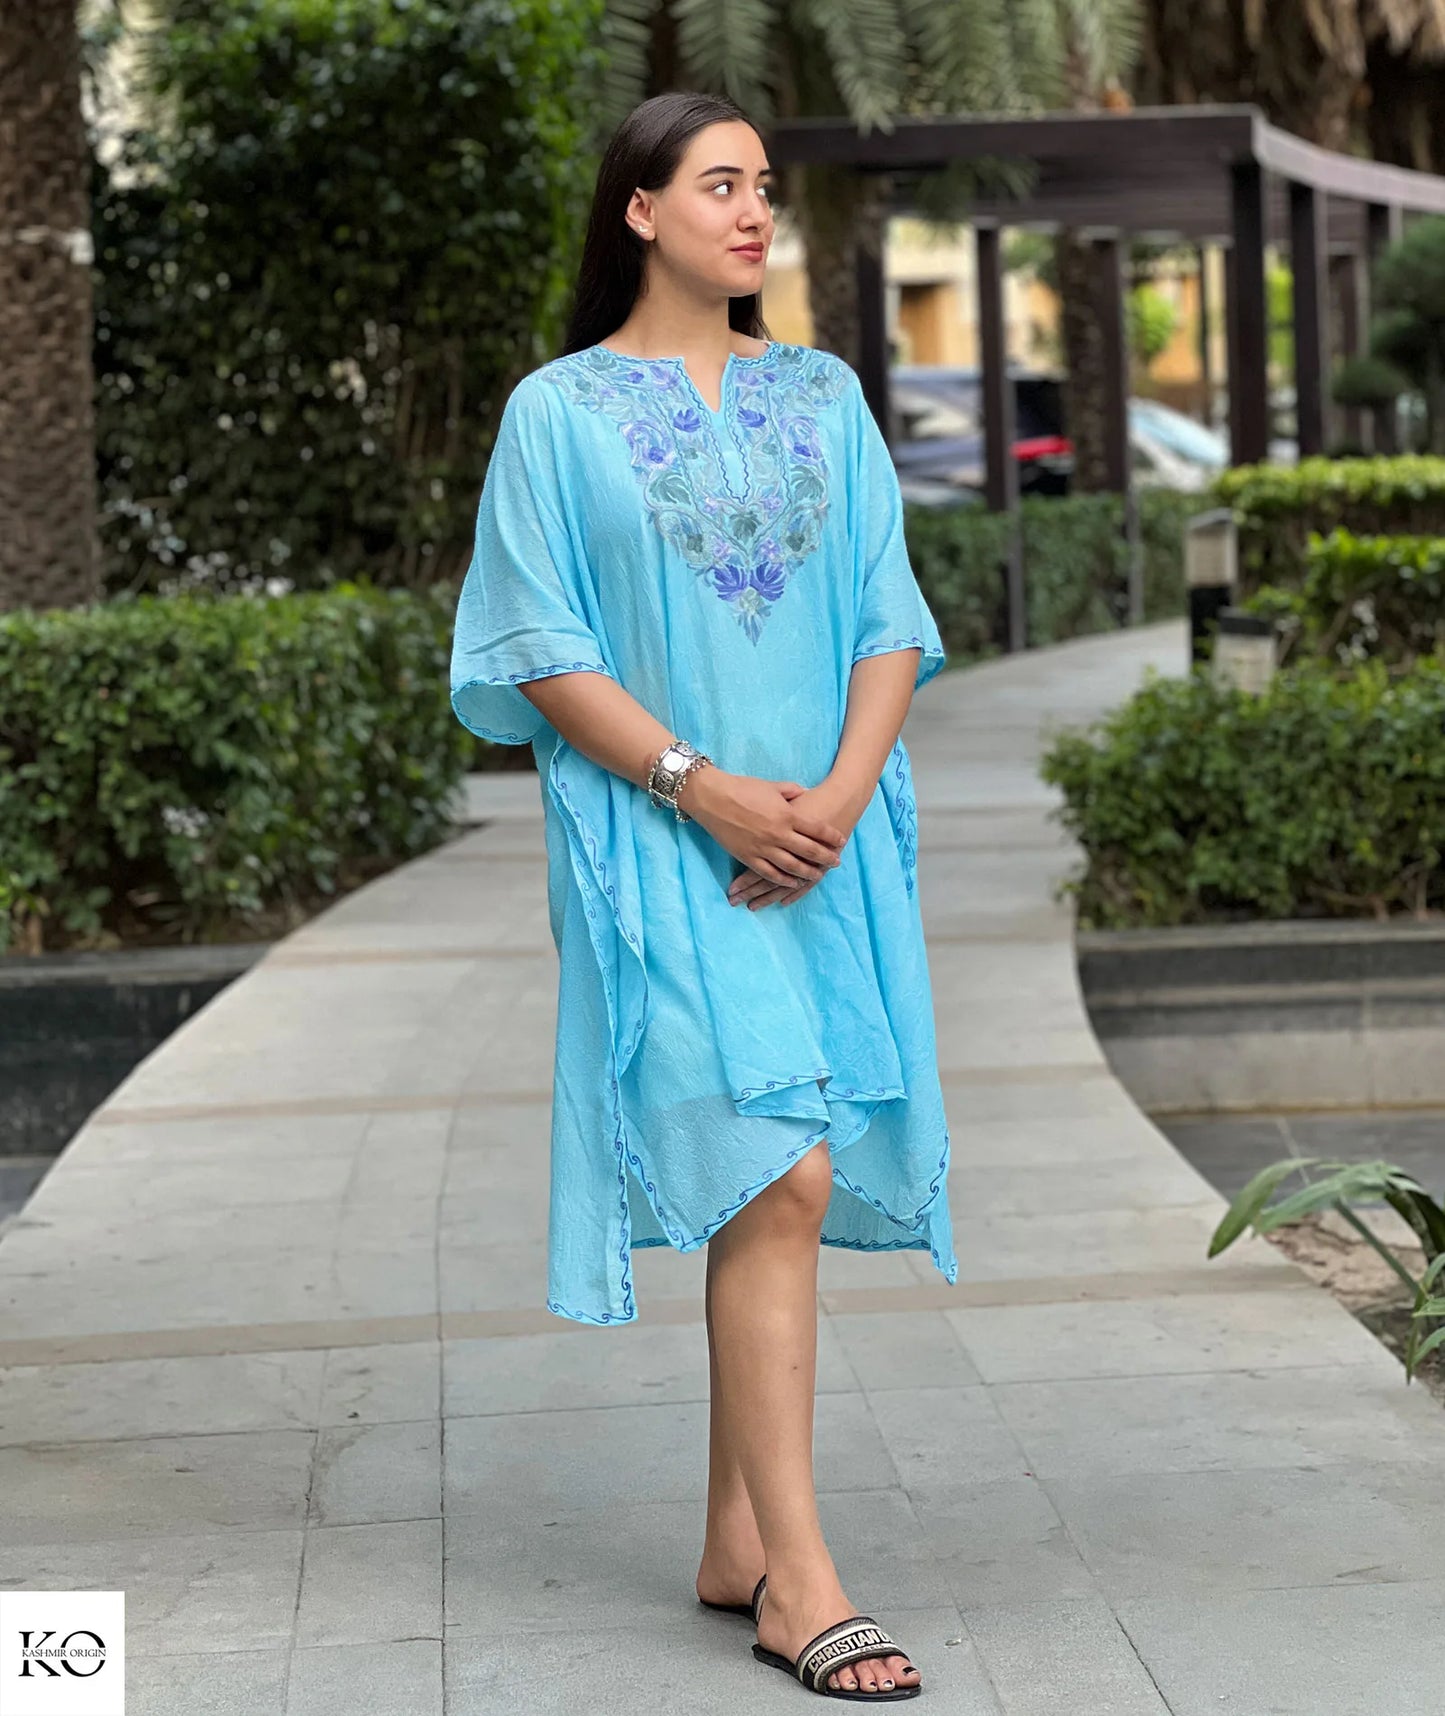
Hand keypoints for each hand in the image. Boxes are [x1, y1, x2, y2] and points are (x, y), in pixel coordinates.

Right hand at [727, 777, 867, 909]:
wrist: (713, 797)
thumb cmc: (743, 788)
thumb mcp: (772, 786)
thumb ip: (792, 792)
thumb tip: (806, 794)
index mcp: (787, 815)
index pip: (817, 829)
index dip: (831, 836)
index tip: (841, 840)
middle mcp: (779, 834)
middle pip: (810, 850)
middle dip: (826, 857)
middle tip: (837, 862)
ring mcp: (764, 848)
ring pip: (793, 866)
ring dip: (808, 873)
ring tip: (819, 875)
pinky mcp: (748, 857)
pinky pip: (770, 873)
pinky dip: (784, 880)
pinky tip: (793, 882)